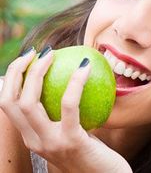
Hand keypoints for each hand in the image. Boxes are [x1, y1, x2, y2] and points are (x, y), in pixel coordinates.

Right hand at [0, 47, 131, 172]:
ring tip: (50, 54)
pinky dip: (75, 82)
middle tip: (36, 51)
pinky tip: (85, 66)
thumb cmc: (91, 150)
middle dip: (18, 71)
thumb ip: (64, 113)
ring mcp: (50, 143)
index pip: (9, 104)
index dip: (12, 78)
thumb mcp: (71, 130)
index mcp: (32, 136)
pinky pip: (69, 105)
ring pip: (29, 102)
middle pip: (12, 101)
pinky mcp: (71, 141)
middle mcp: (34, 141)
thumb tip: (69, 79)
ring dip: (37, 72)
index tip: (27, 58)